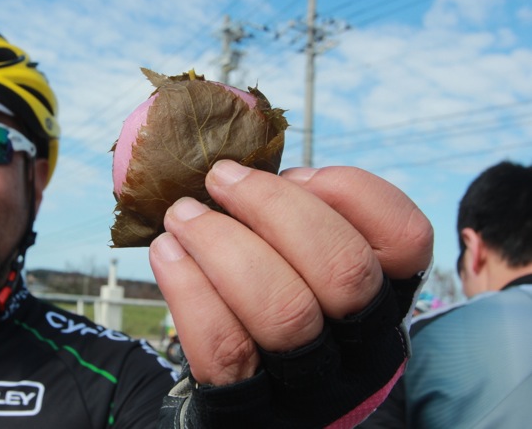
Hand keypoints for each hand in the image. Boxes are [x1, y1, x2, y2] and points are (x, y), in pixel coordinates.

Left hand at [149, 160, 432, 385]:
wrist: (247, 399)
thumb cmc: (279, 303)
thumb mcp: (306, 262)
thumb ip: (297, 222)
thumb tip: (245, 170)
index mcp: (387, 298)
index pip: (407, 238)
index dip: (350, 191)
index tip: (296, 172)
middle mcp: (363, 346)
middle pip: (342, 270)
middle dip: (272, 206)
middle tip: (220, 177)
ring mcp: (311, 385)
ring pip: (284, 311)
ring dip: (222, 244)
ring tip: (182, 215)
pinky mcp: (252, 409)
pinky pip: (224, 349)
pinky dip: (189, 288)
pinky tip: (168, 252)